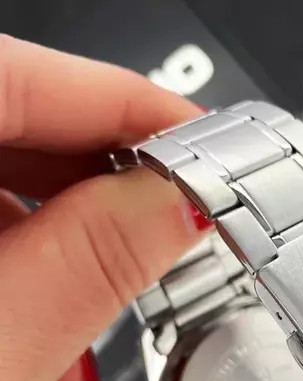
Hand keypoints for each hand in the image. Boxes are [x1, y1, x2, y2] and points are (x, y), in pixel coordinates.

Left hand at [0, 36, 211, 380]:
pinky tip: (43, 299)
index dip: (128, 106)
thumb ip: (88, 267)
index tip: (199, 145)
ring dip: (63, 220)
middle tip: (176, 219)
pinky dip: (15, 247)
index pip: (16, 76)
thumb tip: (174, 205)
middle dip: (105, 173)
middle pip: (3, 115)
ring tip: (112, 281)